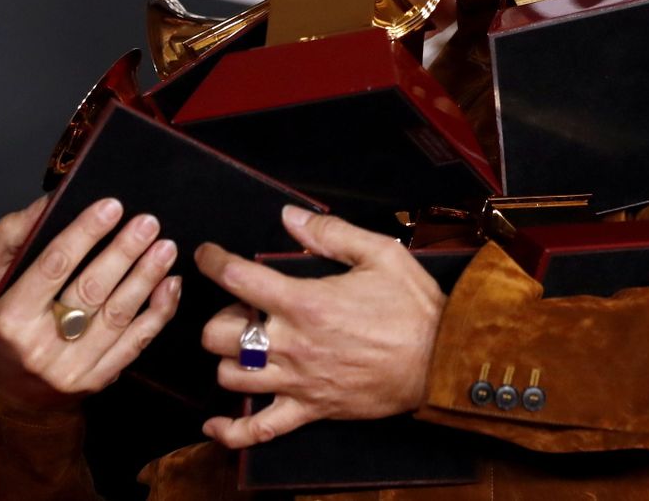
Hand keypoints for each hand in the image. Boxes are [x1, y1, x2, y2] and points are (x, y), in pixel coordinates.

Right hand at [0, 195, 181, 412]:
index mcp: (10, 317)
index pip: (53, 266)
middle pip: (91, 290)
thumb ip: (11, 236)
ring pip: (118, 316)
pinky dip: (157, 312)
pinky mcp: (97, 379)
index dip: (84, 234)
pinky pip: (135, 343)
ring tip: (165, 248)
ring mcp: (71, 368)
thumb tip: (49, 203)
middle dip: (124, 252)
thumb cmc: (3, 322)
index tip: (111, 206)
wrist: (10, 393)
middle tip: (147, 223)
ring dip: (146, 278)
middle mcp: (39, 346)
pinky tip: (170, 285)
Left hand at [195, 206, 445, 447]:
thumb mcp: (380, 253)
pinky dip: (231, 432)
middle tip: (243, 308)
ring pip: (230, 377)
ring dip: (228, 358)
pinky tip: (215, 425)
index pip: (237, 278)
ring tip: (245, 345)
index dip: (212, 261)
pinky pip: (259, 430)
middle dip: (221, 316)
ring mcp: (298, 381)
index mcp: (306, 302)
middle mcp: (293, 344)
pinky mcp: (311, 410)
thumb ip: (330, 232)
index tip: (206, 255)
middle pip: (219, 335)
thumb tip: (289, 216)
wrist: (442, 361)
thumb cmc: (414, 307)